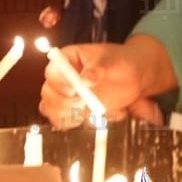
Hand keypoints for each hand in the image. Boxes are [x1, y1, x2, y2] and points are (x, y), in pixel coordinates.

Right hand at [39, 36, 171, 129]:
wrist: (133, 75)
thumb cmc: (120, 62)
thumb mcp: (112, 61)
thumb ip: (97, 69)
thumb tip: (86, 80)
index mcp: (66, 59)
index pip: (53, 72)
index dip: (59, 83)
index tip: (74, 90)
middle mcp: (61, 77)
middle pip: (48, 93)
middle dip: (62, 102)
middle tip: (81, 103)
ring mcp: (65, 94)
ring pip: (51, 109)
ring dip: (65, 114)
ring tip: (85, 111)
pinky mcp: (73, 109)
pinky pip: (62, 120)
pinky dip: (71, 122)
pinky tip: (87, 118)